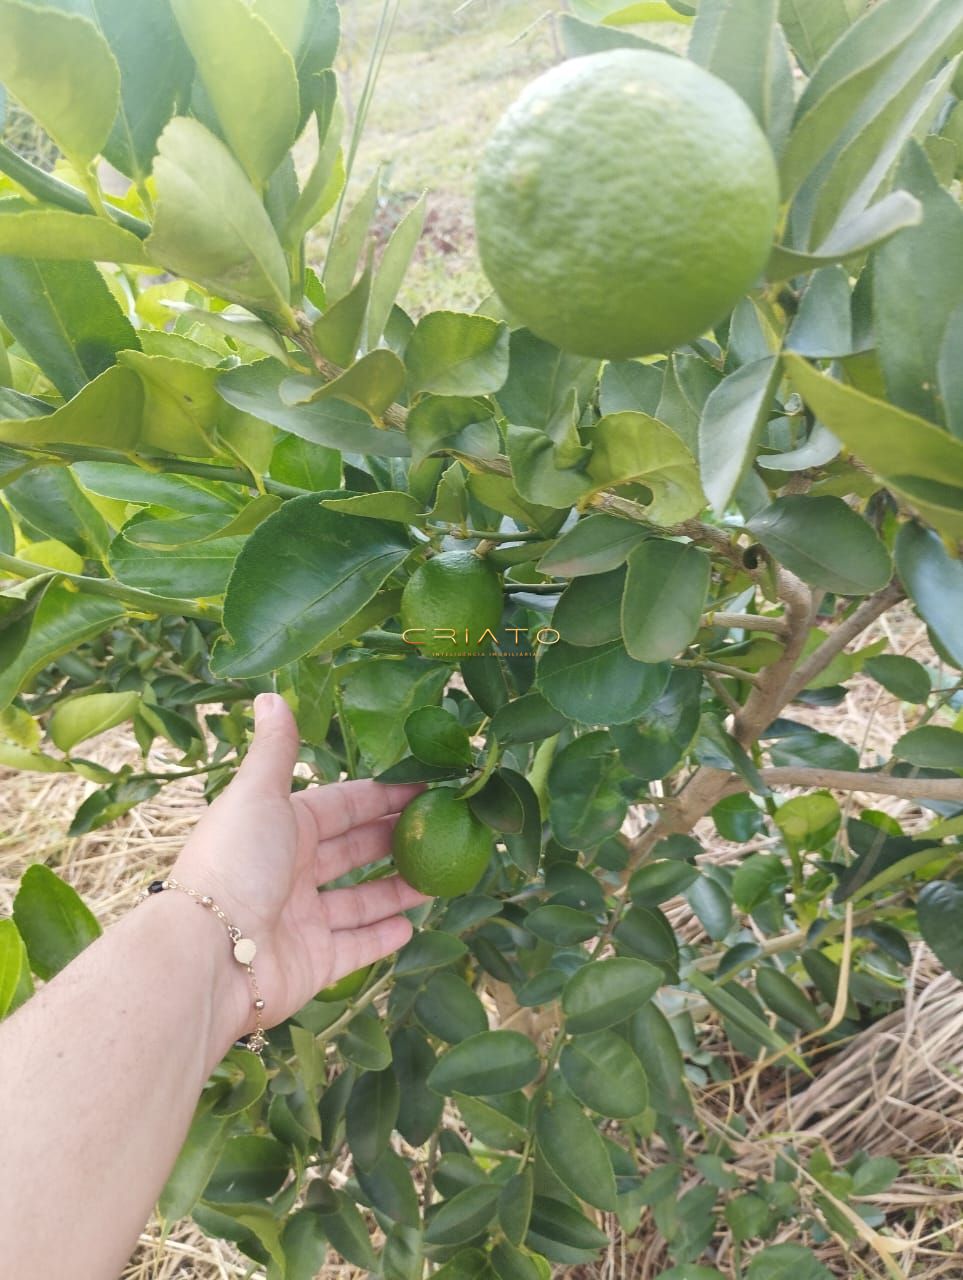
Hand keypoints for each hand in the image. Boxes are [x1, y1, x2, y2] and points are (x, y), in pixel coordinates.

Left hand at [167, 693, 429, 1042]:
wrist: (210, 954)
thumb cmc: (236, 863)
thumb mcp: (258, 795)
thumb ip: (275, 749)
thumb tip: (270, 695)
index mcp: (280, 828)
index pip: (341, 806)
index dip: (381, 796)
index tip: (425, 788)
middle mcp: (291, 872)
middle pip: (353, 850)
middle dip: (393, 838)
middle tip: (441, 829)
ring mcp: (303, 920)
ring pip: (360, 900)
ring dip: (397, 888)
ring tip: (438, 878)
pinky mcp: (313, 963)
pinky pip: (356, 947)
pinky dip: (382, 937)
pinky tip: (411, 925)